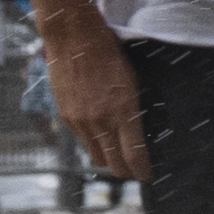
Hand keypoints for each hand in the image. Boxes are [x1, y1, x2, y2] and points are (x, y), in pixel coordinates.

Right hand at [40, 7, 148, 182]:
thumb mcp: (133, 82)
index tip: (147, 175)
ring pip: (95, 155)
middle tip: (134, 170)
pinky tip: (100, 136)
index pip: (134, 156)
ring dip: (107, 159)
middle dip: (125, 171)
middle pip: (113, 164)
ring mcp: (80, 121)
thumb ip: (134, 110)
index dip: (142, 171)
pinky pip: (81, 140)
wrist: (75, 38)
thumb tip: (140, 132)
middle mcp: (100, 122)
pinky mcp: (65, 116)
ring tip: (117, 156)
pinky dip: (92, 143)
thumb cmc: (111, 54)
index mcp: (123, 113)